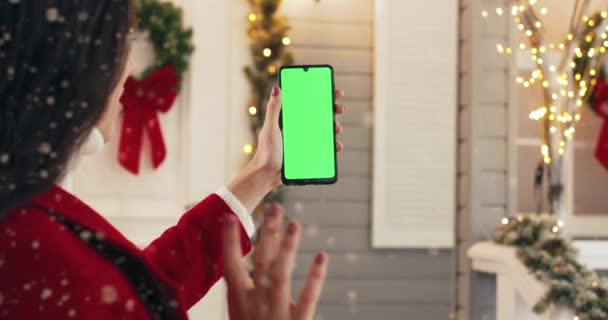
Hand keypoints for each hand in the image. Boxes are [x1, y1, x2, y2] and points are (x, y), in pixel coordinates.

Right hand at [223, 204, 328, 319]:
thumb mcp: (240, 318)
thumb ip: (251, 298)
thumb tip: (263, 280)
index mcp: (239, 304)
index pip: (231, 267)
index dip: (229, 242)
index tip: (229, 217)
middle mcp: (256, 305)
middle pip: (262, 262)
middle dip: (268, 233)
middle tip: (275, 207)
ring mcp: (277, 314)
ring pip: (281, 274)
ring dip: (288, 246)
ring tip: (294, 223)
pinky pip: (308, 297)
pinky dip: (315, 276)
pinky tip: (321, 256)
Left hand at [251, 86, 345, 188]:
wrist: (267, 175)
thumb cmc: (265, 152)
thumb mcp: (270, 128)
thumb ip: (273, 109)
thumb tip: (276, 88)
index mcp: (289, 119)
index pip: (307, 103)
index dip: (320, 96)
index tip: (332, 91)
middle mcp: (298, 128)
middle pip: (318, 116)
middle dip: (331, 111)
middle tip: (340, 108)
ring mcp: (304, 141)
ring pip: (323, 131)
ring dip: (333, 128)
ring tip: (337, 129)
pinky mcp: (307, 153)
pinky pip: (323, 147)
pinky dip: (331, 145)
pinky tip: (337, 146)